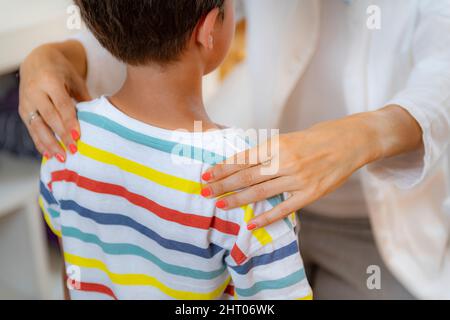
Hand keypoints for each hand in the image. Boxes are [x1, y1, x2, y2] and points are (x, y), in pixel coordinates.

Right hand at [19, 41, 90, 160]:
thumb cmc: (62, 72)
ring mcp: (26, 102)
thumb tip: (97, 120)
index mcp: (49, 80)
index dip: (69, 122)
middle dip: (61, 136)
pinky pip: (31, 130)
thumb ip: (84, 98)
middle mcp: (34, 91)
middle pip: (49, 117)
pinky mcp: (23, 111)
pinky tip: (49, 155)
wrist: (37, 61)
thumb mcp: (76, 80)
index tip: (78, 137)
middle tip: (73, 151)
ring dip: (49, 144)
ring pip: (37, 126)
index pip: (61, 105)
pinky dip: (40, 143)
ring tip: (62, 158)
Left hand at [201, 107, 422, 228]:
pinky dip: (266, 217)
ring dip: (237, 199)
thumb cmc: (318, 138)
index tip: (207, 173)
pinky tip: (250, 223)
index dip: (223, 167)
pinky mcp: (311, 194)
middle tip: (204, 191)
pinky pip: (284, 209)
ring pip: (261, 192)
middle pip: (246, 175)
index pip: (244, 158)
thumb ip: (269, 152)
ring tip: (219, 204)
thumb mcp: (290, 138)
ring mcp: (298, 179)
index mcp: (278, 145)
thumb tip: (243, 164)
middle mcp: (285, 161)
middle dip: (223, 184)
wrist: (351, 141)